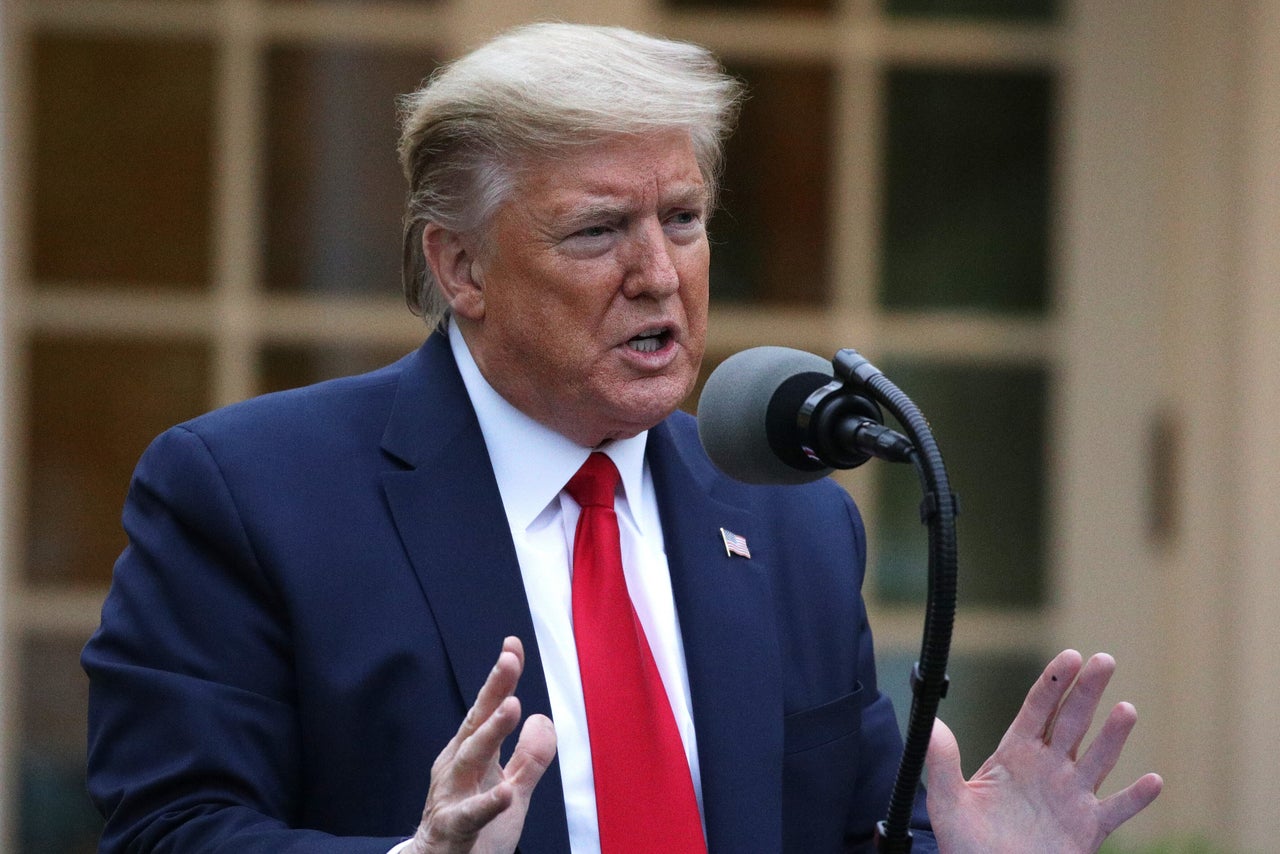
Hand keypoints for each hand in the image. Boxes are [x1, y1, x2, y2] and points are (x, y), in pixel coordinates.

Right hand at [410, 636, 556, 853]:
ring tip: (512, 706)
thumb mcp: (511, 791)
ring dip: (490, 733)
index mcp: (470, 756)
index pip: (486, 710)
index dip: (500, 679)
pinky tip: (504, 793)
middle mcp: (456, 769)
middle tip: (509, 660)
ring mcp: (451, 798)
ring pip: (469, 760)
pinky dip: (486, 804)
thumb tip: (543, 716)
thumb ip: (529, 758)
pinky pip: (469, 816)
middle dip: (493, 691)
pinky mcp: (453, 830)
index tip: (513, 645)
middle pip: (476, 724)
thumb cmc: (474, 831)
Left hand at [925, 649, 1162, 853]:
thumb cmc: (967, 843)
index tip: (1070, 656)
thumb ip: (942, 763)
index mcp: (1016, 754)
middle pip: (1072, 721)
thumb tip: (931, 726)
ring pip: (1098, 758)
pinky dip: (1136, 798)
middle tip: (1105, 660)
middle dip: (1087, 691)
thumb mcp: (947, 802)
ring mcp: (1071, 795)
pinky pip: (1117, 810)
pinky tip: (1154, 781)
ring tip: (1127, 709)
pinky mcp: (1087, 827)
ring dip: (1113, 735)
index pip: (1038, 709)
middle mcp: (1048, 767)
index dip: (1054, 682)